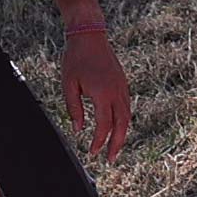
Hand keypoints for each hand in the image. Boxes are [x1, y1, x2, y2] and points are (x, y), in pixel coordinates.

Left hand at [58, 15, 131, 160]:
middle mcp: (116, 92)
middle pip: (122, 125)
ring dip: (122, 134)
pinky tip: (116, 128)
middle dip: (117, 145)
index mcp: (102, 94)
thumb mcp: (69, 85)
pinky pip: (126, 107)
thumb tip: (79, 129)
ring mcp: (122, 87)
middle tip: (111, 159)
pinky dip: (123, 121)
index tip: (92, 152)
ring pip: (127, 117)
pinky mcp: (123, 84)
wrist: (90, 36)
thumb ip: (74, 109)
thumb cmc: (76, 59)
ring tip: (114, 148)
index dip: (98, 142)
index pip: (104, 126)